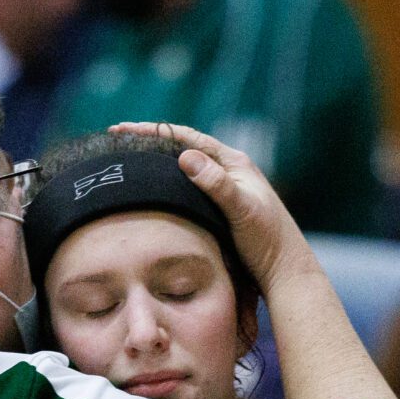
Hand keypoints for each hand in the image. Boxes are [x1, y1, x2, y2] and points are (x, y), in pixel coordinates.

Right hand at [109, 122, 313, 291]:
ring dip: (156, 162)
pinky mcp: (219, 206)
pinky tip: (151, 191)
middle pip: (182, 148)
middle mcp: (228, 170)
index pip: (186, 138)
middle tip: (116, 139)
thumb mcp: (241, 210)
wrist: (283, 269)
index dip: (153, 131)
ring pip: (183, 168)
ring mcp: (223, 188)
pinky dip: (166, 184)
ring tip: (127, 160)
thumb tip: (184, 156)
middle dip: (149, 142)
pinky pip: (186, 188)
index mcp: (233, 162)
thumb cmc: (266, 240)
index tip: (122, 130)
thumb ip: (216, 183)